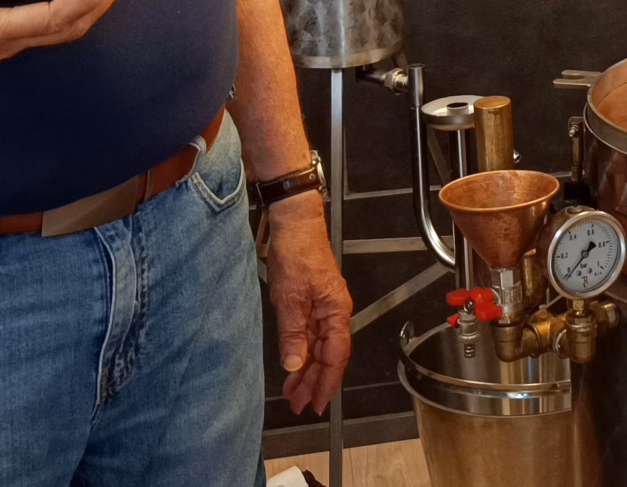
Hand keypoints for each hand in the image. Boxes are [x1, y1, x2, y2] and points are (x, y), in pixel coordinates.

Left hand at [262, 194, 352, 412]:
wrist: (294, 224)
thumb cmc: (298, 253)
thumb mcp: (290, 298)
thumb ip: (293, 334)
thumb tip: (294, 365)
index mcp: (336, 312)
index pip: (336, 356)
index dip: (326, 382)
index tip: (316, 403)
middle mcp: (333, 313)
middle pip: (328, 356)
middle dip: (313, 382)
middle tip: (297, 403)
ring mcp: (322, 308)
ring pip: (318, 348)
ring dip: (306, 370)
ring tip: (292, 392)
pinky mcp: (311, 302)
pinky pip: (309, 335)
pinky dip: (301, 352)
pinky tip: (293, 364)